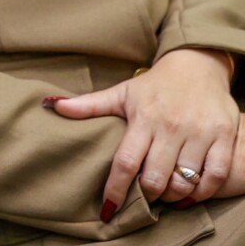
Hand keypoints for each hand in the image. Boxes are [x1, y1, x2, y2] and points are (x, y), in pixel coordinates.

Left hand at [45, 49, 236, 215]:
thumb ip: (88, 105)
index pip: (125, 161)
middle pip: (156, 177)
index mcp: (143, 116)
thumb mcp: (121, 93)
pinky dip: (203, 191)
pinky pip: (216, 176)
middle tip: (142, 198)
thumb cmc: (153, 86)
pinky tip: (191, 192)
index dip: (115, 189)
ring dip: (173, 196)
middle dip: (146, 195)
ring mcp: (199, 132)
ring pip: (185, 181)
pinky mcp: (223, 136)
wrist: (195, 65)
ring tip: (164, 194)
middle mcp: (171, 126)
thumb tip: (51, 106)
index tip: (107, 209)